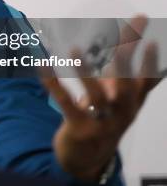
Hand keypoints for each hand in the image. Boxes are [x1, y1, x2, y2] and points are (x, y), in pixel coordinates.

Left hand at [41, 16, 161, 182]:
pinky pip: (65, 103)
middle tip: (121, 49)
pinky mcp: (79, 129)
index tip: (153, 41)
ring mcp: (101, 122)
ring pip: (96, 97)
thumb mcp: (116, 96)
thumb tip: (134, 38)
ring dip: (84, 72)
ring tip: (74, 49)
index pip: (146, 80)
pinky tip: (44, 66)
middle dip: (123, 68)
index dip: (151, 62)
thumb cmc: (104, 118)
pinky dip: (54, 84)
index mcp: (132, 102)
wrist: (88, 159)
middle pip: (125, 88)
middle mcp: (121, 112)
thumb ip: (122, 69)